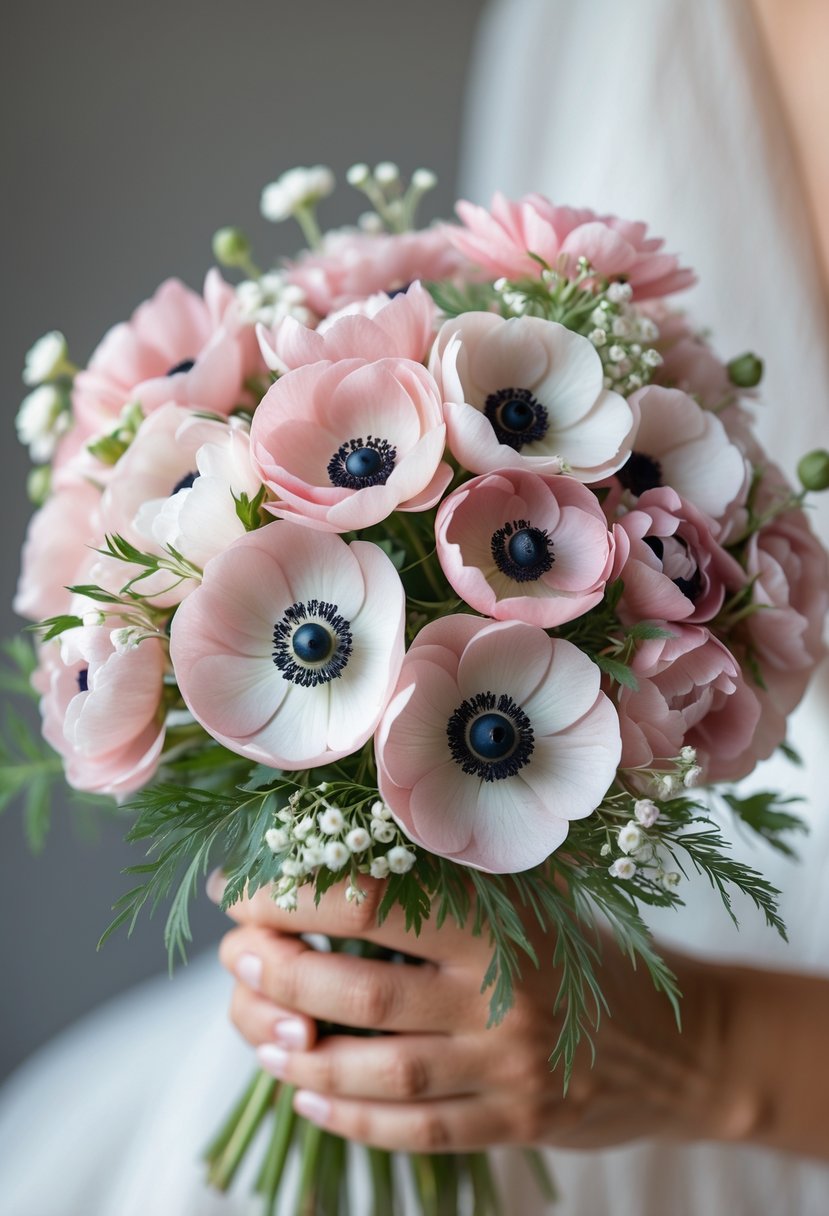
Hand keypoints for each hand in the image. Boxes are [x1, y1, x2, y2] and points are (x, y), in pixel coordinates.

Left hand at [215, 876, 751, 1153]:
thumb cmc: (589, 956)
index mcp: (502, 922)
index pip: (379, 904)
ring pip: (383, 1071)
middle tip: (235, 958)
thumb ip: (458, 881)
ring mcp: (511, 1068)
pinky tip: (307, 1097)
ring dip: (304, 1054)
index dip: (297, 896)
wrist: (682, 1045)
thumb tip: (339, 853)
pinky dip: (354, 1119)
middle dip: (283, 976)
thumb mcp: (537, 900)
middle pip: (366, 994)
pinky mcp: (518, 1126)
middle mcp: (504, 995)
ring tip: (255, 1032)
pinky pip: (420, 1131)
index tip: (243, 891)